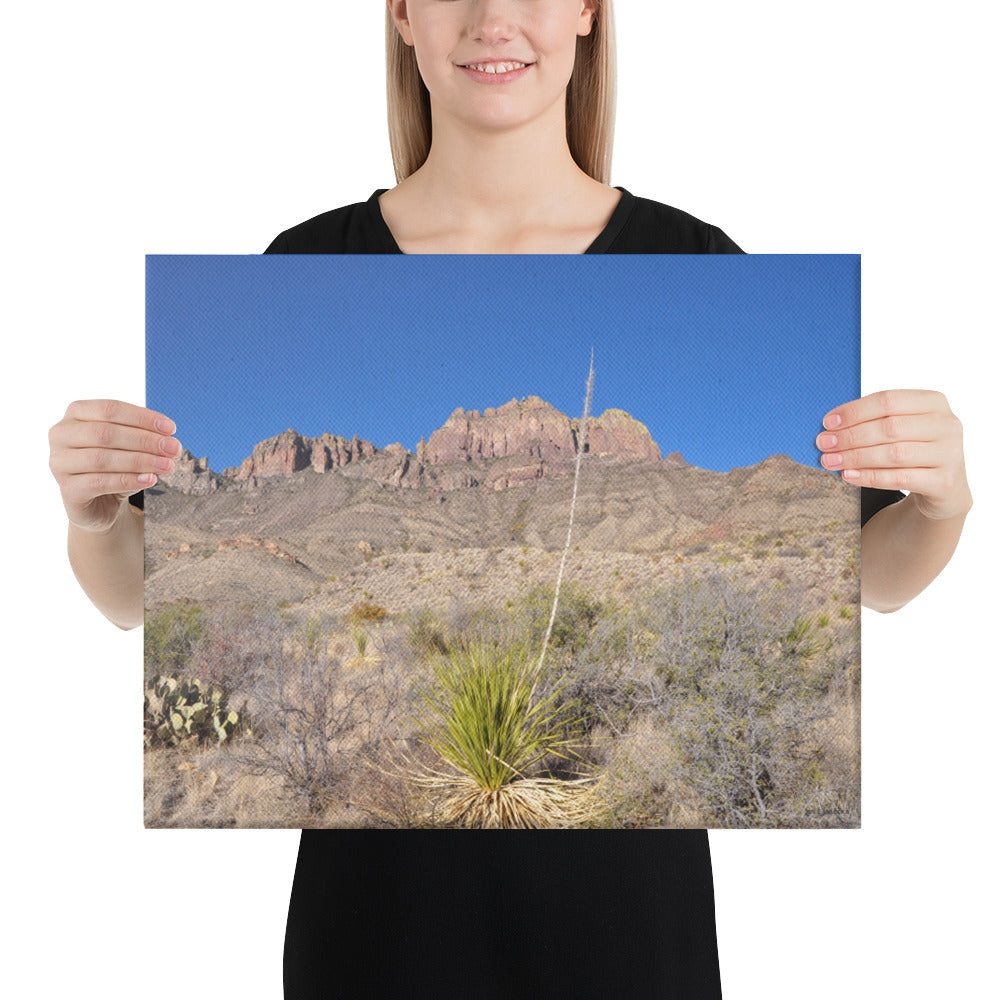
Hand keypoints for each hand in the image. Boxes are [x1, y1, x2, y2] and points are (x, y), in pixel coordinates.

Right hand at [49, 400, 180, 532]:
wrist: (100, 502)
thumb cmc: (115, 465)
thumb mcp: (130, 446)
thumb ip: (144, 438)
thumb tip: (168, 441)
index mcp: (76, 414)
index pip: (110, 409)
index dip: (143, 417)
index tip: (171, 429)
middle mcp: (61, 435)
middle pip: (106, 433)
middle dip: (145, 440)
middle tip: (174, 448)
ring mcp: (59, 463)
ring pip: (102, 458)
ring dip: (140, 461)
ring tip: (168, 465)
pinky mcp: (67, 490)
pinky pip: (99, 482)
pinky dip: (128, 480)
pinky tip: (150, 479)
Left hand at [816, 389, 971, 520]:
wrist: (945, 488)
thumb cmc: (913, 450)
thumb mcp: (901, 429)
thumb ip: (874, 421)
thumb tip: (831, 426)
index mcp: (934, 402)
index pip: (889, 400)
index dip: (855, 411)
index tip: (827, 423)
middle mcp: (947, 425)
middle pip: (889, 427)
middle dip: (851, 436)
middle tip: (823, 444)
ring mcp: (950, 454)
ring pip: (894, 453)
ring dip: (856, 457)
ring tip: (830, 461)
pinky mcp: (945, 482)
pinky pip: (900, 478)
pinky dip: (870, 477)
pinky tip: (848, 475)